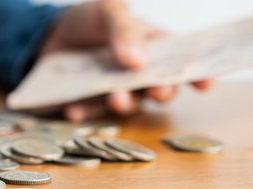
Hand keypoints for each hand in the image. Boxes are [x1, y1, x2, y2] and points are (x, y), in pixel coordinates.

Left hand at [41, 0, 213, 121]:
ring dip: (125, 104)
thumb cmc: (86, 20)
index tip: (206, 83)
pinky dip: (83, 112)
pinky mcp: (90, 104)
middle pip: (160, 89)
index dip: (199, 73)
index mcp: (152, 47)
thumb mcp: (107, 10)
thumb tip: (138, 61)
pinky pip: (90, 113)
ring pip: (129, 105)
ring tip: (115, 97)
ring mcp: (115, 91)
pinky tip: (73, 109)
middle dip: (162, 91)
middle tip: (157, 90)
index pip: (182, 61)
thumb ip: (123, 28)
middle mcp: (139, 74)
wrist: (46, 36)